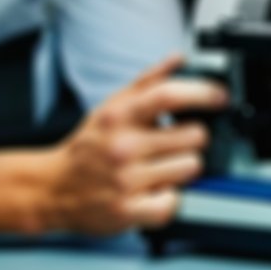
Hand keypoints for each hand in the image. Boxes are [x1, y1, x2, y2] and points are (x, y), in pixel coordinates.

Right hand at [0, 55, 225, 237]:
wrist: (50, 189)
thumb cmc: (87, 148)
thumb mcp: (111, 107)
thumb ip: (148, 81)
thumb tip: (179, 58)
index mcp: (119, 117)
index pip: (168, 95)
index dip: (203, 93)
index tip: (220, 97)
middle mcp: (122, 147)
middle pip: (194, 136)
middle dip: (191, 139)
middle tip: (172, 144)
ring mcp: (125, 181)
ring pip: (191, 168)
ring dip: (181, 169)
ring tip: (159, 168)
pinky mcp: (128, 211)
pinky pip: (174, 202)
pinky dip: (168, 199)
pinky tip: (152, 191)